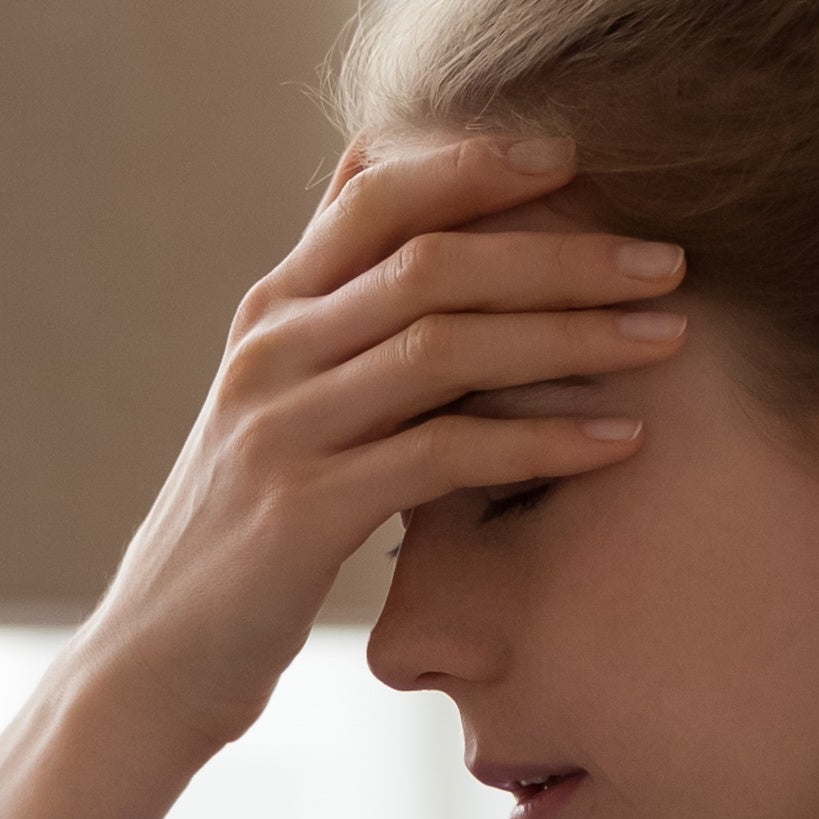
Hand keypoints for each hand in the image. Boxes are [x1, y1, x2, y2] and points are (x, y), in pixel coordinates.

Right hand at [0, 135, 687, 818]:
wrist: (152, 664)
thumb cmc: (243, 534)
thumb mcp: (276, 403)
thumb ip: (333, 307)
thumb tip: (378, 182)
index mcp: (271, 312)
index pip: (376, 194)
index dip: (478, 162)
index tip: (581, 154)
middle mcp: (270, 351)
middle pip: (430, 260)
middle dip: (561, 252)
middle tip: (666, 257)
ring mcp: (279, 428)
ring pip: (443, 345)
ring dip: (569, 336)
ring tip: (666, 336)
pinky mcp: (301, 513)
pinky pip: (442, 454)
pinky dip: (540, 441)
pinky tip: (617, 441)